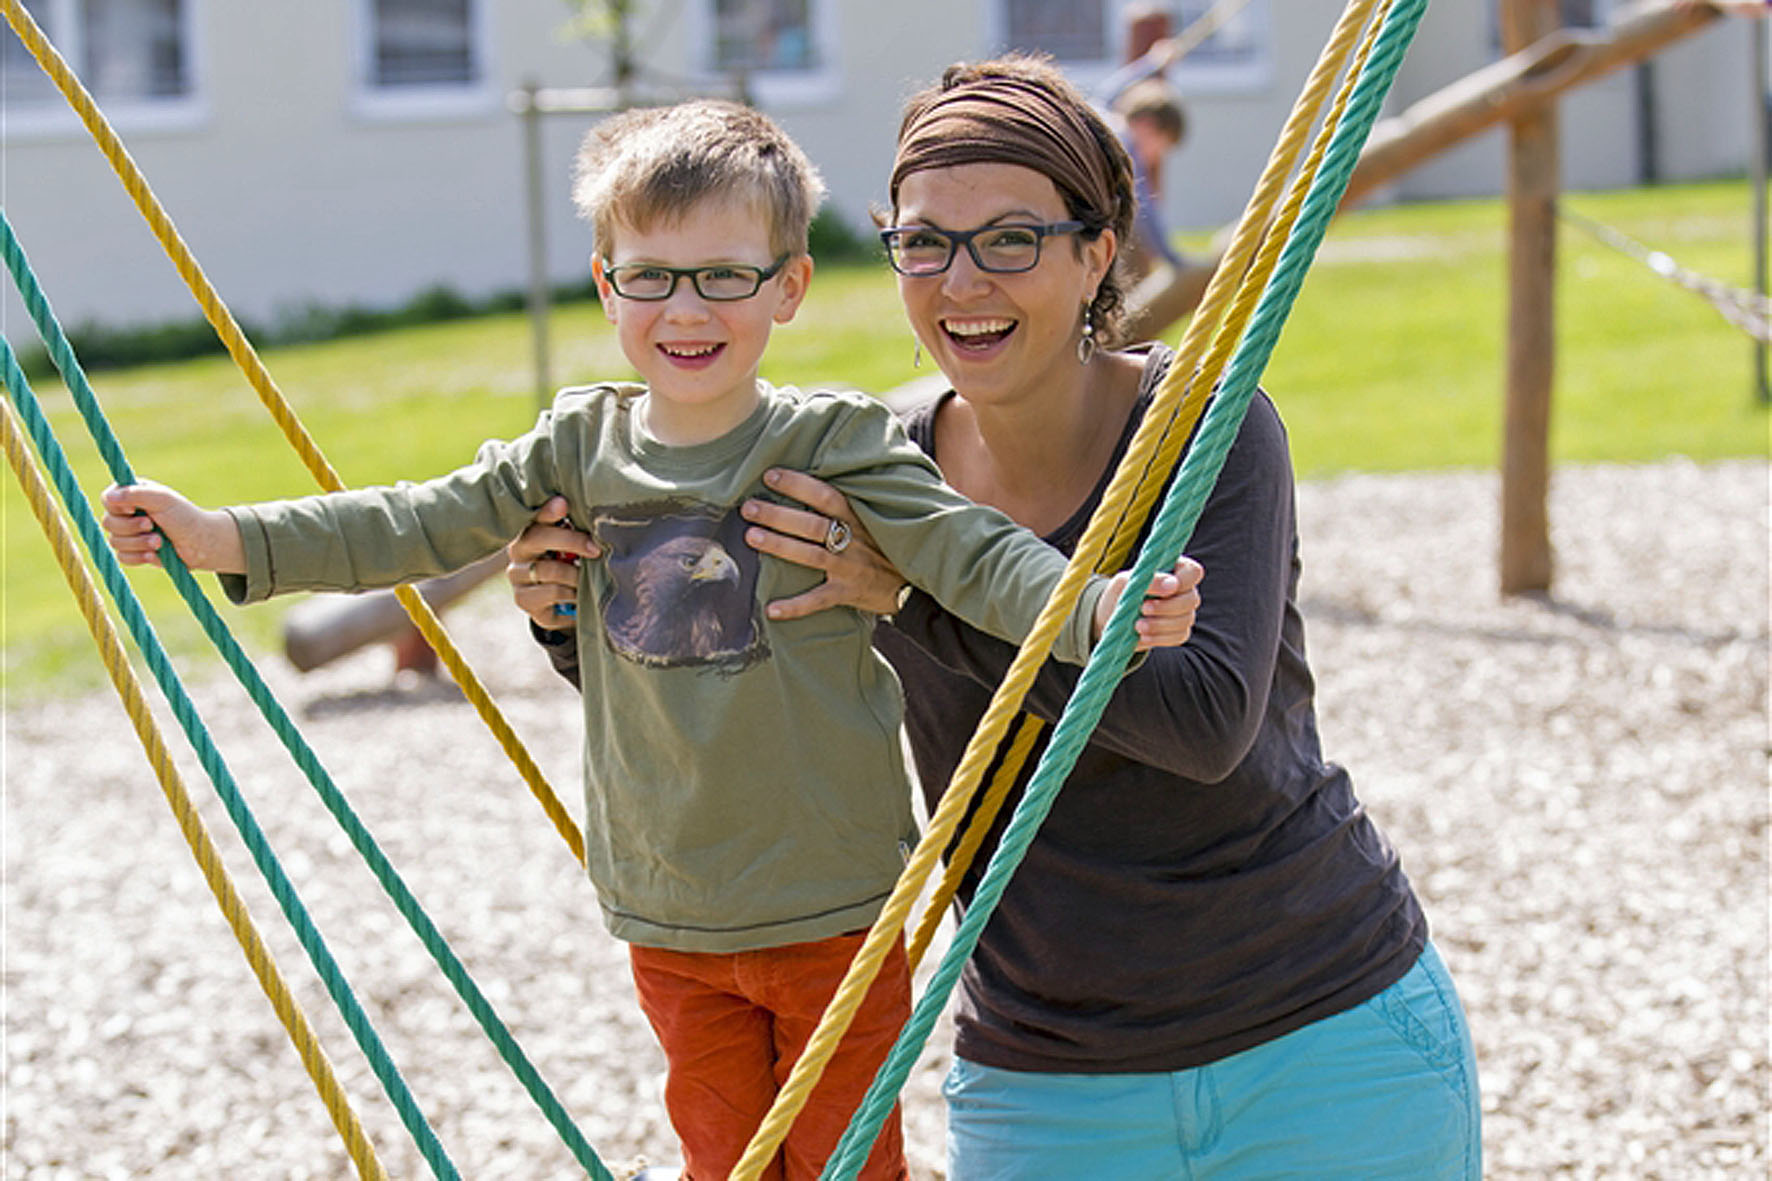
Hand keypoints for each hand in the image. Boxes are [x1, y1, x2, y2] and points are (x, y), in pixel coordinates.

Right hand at [101, 479, 243, 571]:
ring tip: (159, 542)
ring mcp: (130, 534)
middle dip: (131, 527)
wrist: (201, 544)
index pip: (107, 499)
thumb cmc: (184, 516)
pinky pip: (122, 557)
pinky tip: (154, 555)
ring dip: (139, 543)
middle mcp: (127, 514)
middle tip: (151, 525)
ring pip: (115, 542)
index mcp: (132, 495)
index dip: (118, 507)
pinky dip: (139, 557)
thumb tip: (109, 496)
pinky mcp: (135, 552)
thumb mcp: (162, 500)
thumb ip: (136, 494)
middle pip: (108, 522)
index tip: (134, 510)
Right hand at [506, 496, 598, 630]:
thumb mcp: (573, 546)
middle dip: (571, 541)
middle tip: (596, 550)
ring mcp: (518, 578)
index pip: (535, 517)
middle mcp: (517, 553)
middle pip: (537, 538)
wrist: (559, 604)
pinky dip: (572, 595)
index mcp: (528, 533)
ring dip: (575, 575)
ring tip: (589, 578)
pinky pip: (554, 594)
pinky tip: (580, 596)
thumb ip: (576, 530)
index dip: (548, 511)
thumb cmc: (569, 566)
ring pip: (549, 570)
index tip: (563, 504)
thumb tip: (591, 516)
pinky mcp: (524, 601)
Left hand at [741, 468, 906, 619]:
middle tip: (749, 508)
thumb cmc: (891, 542)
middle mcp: (853, 540)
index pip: (826, 495)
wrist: (919, 581)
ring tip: (751, 537)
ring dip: (779, 546)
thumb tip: (831, 466)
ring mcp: (849, 567)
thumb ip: (857, 495)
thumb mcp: (882, 513)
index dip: (798, 484)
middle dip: (778, 514)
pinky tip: (771, 609)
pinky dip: (795, 607)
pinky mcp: (848, 593)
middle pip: (811, 524)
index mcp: (859, 516)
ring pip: (809, 556)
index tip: (770, 475)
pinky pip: (818, 601)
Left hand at [1095, 556, 1202, 651]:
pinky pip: (1179, 636)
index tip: (1166, 589)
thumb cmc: (1121, 591)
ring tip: (1137, 625)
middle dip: (1167, 607)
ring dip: (1160, 624)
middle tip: (1143, 609)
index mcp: (1176, 570)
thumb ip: (1149, 579)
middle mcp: (1185, 591)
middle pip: (1191, 599)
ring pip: (1186, 620)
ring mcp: (1185, 612)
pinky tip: (1143, 636)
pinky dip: (1159, 638)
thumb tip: (1172, 584)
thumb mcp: (1127, 581)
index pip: (1193, 572)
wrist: (1110, 616)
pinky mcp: (1179, 632)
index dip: (1184, 581)